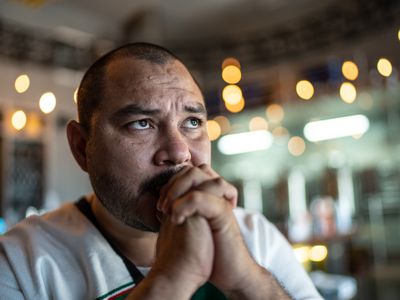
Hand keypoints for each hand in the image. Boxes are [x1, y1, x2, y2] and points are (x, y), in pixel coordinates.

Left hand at [157, 165, 257, 293]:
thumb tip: (158, 203)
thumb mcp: (191, 227)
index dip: (170, 183)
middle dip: (172, 184)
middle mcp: (217, 194)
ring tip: (167, 211)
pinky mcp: (223, 213)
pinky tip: (176, 220)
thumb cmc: (209, 253)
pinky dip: (184, 204)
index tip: (160, 205)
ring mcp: (221, 200)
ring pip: (198, 175)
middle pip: (192, 169)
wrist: (230, 273)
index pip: (187, 171)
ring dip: (176, 190)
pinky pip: (200, 197)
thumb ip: (181, 210)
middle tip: (162, 207)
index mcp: (209, 195)